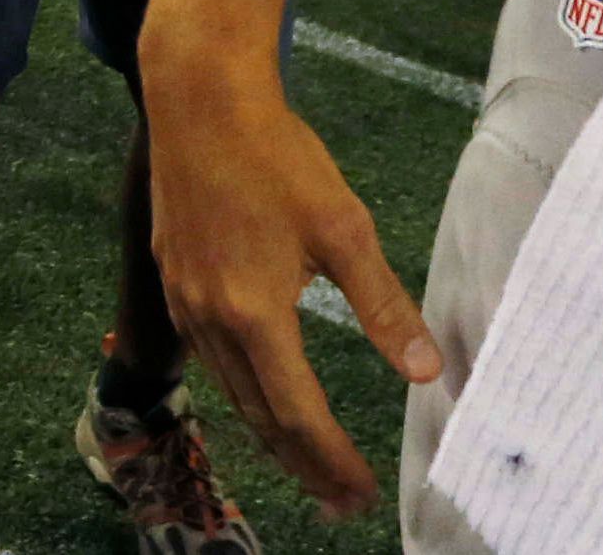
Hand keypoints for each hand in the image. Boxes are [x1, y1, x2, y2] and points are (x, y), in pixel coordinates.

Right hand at [136, 22, 440, 520]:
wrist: (198, 100)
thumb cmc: (278, 156)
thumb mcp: (344, 227)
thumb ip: (384, 306)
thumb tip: (428, 372)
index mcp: (255, 315)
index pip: (299, 414)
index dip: (333, 460)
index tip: (362, 493)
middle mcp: (212, 321)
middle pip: (260, 418)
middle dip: (304, 465)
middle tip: (341, 501)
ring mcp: (185, 304)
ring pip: (231, 393)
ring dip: (272, 436)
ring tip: (308, 462)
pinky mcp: (174, 282)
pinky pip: (210, 360)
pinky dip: (243, 393)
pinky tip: (262, 393)